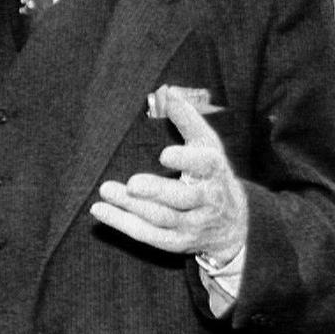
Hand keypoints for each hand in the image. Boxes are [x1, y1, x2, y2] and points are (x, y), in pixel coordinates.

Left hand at [90, 87, 247, 263]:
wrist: (234, 225)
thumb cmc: (211, 175)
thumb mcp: (207, 145)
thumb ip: (188, 119)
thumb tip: (168, 92)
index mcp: (214, 171)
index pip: (205, 165)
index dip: (186, 160)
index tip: (164, 154)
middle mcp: (206, 200)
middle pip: (182, 198)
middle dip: (156, 191)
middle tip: (132, 183)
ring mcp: (192, 224)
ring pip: (162, 218)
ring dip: (131, 207)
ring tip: (106, 190)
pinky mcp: (177, 242)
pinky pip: (148, 235)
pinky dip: (123, 224)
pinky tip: (100, 210)